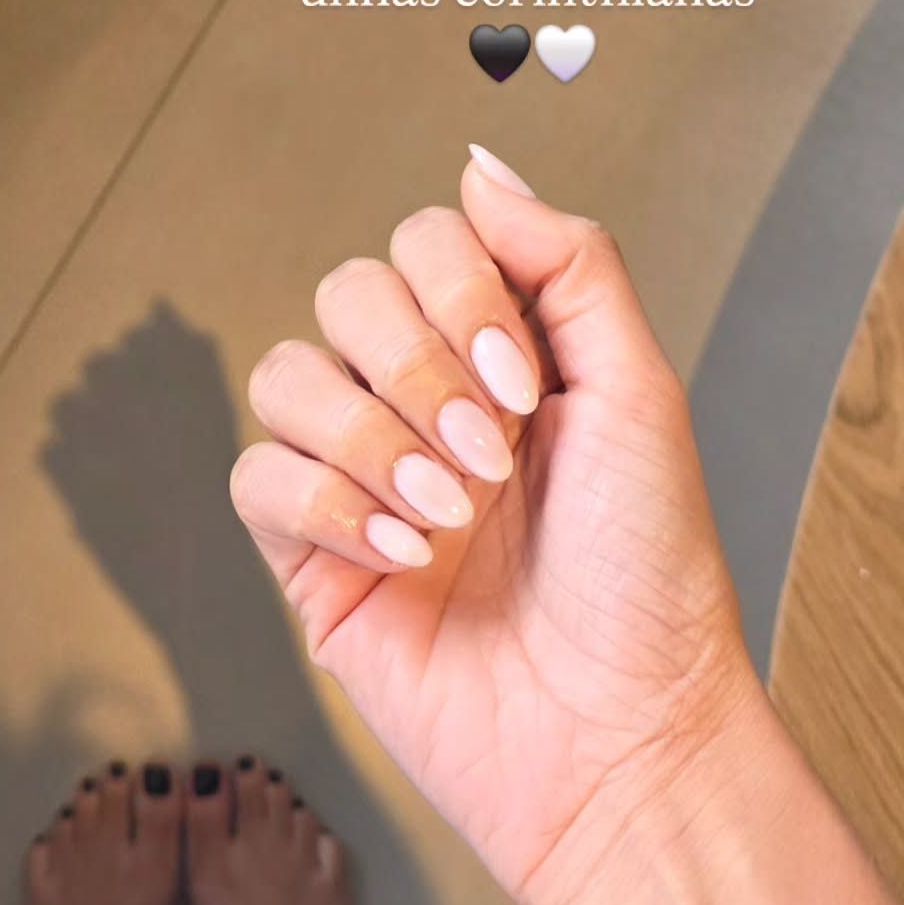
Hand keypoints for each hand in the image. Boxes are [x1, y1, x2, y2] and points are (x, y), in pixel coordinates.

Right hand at [230, 149, 758, 904]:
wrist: (620, 737)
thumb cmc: (648, 581)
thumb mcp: (638, 392)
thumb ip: (565, 260)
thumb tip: (480, 166)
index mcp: (501, 354)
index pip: (423, 242)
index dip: (458, 292)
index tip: (522, 382)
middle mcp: (424, 402)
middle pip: (346, 293)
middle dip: (415, 366)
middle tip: (487, 454)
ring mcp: (362, 478)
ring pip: (285, 375)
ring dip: (368, 434)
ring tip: (445, 510)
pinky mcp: (310, 561)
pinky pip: (256, 477)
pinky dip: (324, 501)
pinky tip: (399, 551)